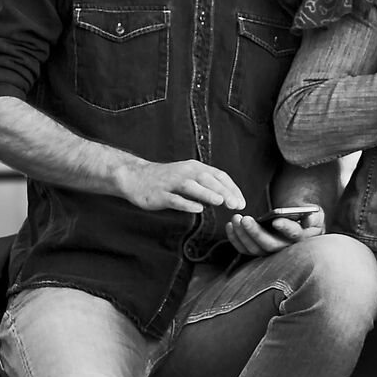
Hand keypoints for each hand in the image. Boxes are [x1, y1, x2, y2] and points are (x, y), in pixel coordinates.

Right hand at [115, 158, 243, 214]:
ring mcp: (171, 183)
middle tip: (236, 204)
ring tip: (221, 202)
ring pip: (191, 186)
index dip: (232, 188)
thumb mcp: (188, 178)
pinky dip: (186, 203)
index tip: (242, 202)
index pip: (218, 175)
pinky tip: (197, 209)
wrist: (135, 177)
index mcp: (194, 167)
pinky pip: (174, 198)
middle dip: (224, 192)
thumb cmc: (166, 180)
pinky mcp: (159, 194)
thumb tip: (226, 198)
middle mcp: (185, 172)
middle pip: (207, 180)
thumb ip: (206, 186)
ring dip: (207, 193)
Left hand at [227, 204, 322, 255]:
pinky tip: (230, 226)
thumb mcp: (316, 215)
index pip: (295, 235)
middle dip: (255, 233)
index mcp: (302, 239)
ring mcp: (271, 252)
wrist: (299, 225)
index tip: (276, 220)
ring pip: (255, 249)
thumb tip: (309, 220)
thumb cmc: (307, 219)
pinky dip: (235, 239)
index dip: (286, 228)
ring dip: (243, 235)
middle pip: (269, 245)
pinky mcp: (259, 251)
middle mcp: (286, 249)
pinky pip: (245, 249)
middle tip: (244, 219)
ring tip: (236, 219)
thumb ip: (315, 216)